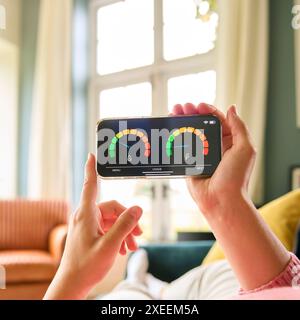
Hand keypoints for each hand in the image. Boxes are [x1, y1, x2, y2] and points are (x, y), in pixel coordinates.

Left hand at [44, 154, 142, 299]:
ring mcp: (88, 226)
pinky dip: (118, 236)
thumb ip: (124, 225)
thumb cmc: (86, 265)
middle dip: (128, 220)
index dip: (91, 169)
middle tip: (139, 235)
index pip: (90, 185)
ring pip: (112, 220)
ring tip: (133, 245)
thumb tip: (138, 208)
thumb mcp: (110, 245)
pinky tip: (125, 248)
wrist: (73, 284)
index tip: (92, 155)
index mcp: (86, 214)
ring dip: (124, 231)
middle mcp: (86, 217)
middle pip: (112, 208)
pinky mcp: (90, 234)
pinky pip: (108, 229)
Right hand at [171, 103, 255, 213]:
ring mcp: (201, 155)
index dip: (207, 110)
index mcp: (229, 141)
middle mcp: (215, 146)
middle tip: (181, 107)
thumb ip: (238, 127)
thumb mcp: (244, 148)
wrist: (221, 200)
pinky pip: (182, 148)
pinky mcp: (190, 163)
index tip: (197, 105)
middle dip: (191, 113)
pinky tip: (170, 129)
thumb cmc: (236, 177)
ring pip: (190, 133)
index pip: (217, 120)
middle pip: (201, 124)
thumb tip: (232, 108)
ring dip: (181, 122)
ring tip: (173, 113)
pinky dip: (175, 137)